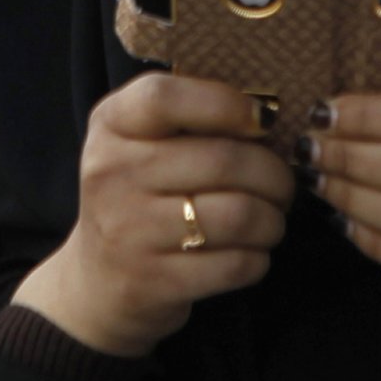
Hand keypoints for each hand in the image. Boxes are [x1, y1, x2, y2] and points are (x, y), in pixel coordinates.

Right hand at [12, 72, 295, 356]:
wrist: (98, 281)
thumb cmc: (139, 196)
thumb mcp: (141, 142)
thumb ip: (190, 117)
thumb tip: (267, 114)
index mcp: (111, 125)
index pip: (163, 98)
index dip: (225, 103)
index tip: (261, 120)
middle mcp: (112, 174)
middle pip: (223, 161)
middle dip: (275, 175)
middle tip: (282, 185)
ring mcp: (128, 231)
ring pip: (239, 215)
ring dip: (273, 220)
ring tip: (271, 219)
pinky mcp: (153, 282)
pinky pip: (236, 264)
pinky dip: (259, 258)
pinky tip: (251, 252)